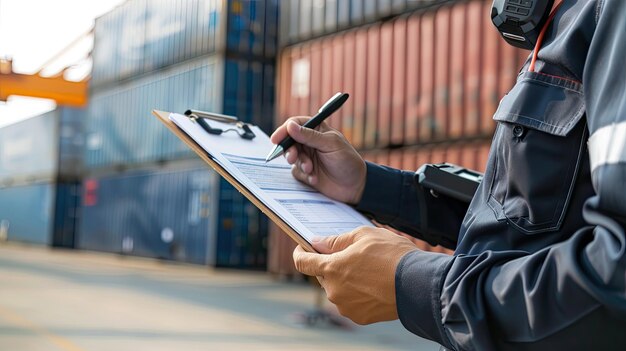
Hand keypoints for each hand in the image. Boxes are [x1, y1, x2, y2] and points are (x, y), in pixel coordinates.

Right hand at [270, 117, 365, 204]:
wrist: (355, 186)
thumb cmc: (347, 161)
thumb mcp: (331, 145)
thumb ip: (310, 136)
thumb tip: (290, 126)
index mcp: (317, 129)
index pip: (295, 124)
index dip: (284, 130)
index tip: (276, 139)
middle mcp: (310, 142)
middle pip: (289, 141)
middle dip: (289, 150)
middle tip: (292, 158)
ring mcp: (307, 157)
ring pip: (291, 157)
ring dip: (300, 164)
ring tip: (311, 169)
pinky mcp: (306, 171)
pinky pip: (296, 172)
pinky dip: (304, 175)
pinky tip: (316, 178)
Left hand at [293, 227, 417, 324]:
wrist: (418, 283)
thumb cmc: (392, 255)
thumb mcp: (363, 236)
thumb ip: (336, 240)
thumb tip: (318, 243)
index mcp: (331, 268)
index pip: (302, 262)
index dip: (300, 252)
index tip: (303, 247)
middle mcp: (334, 290)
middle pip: (322, 275)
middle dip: (332, 265)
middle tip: (352, 256)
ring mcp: (346, 306)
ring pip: (338, 289)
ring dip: (346, 280)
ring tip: (368, 270)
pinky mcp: (359, 317)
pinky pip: (351, 302)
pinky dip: (357, 293)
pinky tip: (374, 284)